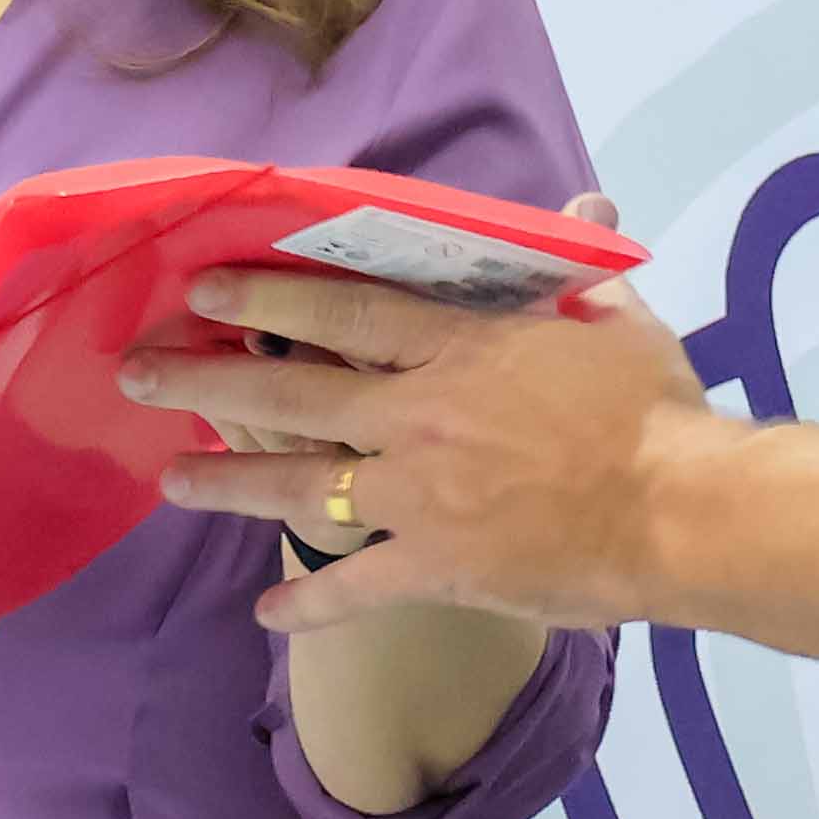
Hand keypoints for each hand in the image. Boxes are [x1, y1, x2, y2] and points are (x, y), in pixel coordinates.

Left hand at [125, 195, 713, 629]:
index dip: (266, 297)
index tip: (203, 288)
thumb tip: (583, 202)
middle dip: (207, 379)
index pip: (342, 313)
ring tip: (168, 478)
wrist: (680, 512)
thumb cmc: (655, 410)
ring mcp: (417, 494)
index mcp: (458, 349)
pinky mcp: (435, 566)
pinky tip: (266, 616)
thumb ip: (580, 270)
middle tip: (138, 371)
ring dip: (227, 480)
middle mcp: (417, 415)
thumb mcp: (618, 321)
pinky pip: (355, 589)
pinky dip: (309, 606)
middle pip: (291, 391)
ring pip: (300, 484)